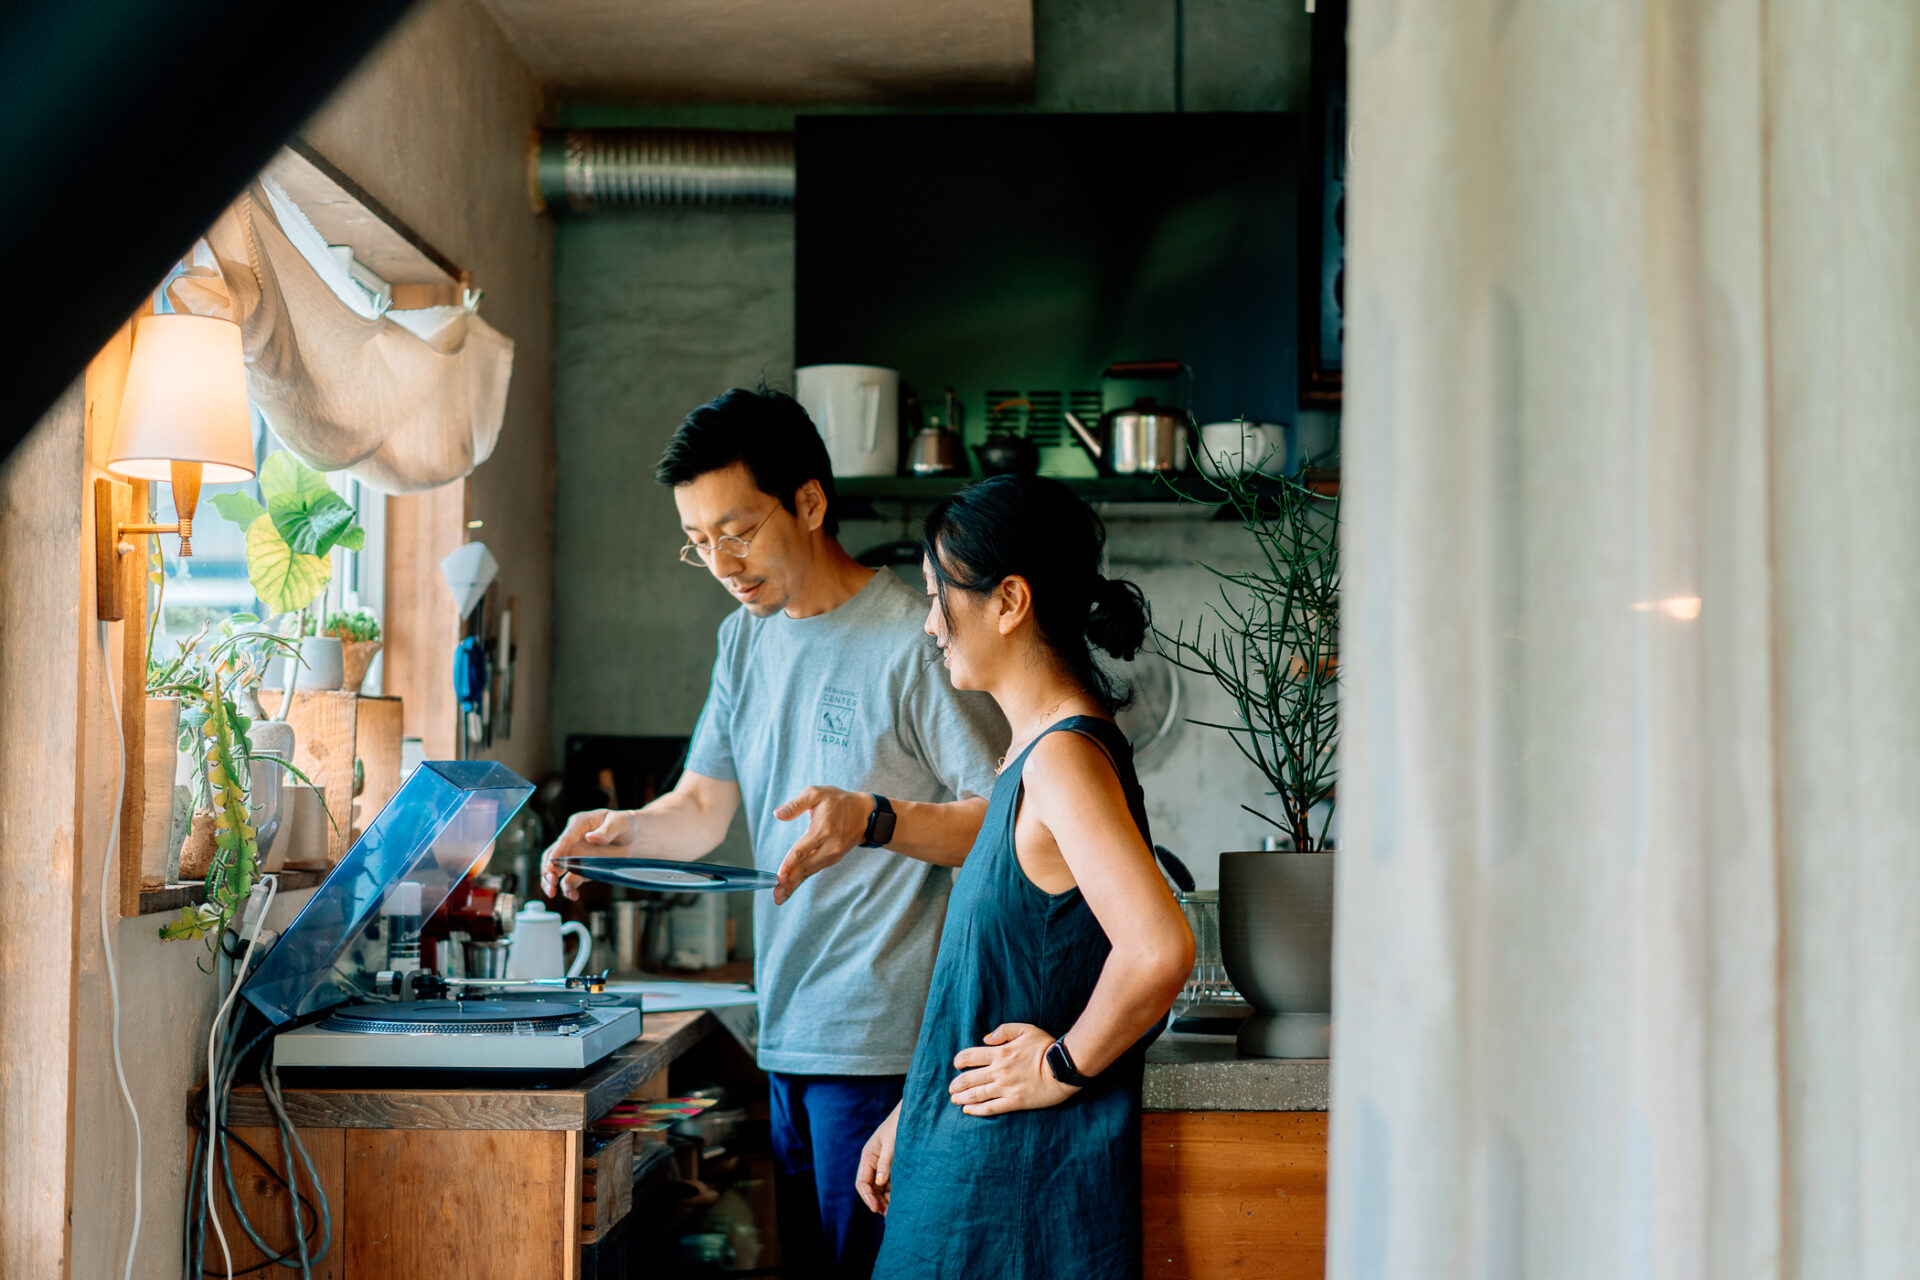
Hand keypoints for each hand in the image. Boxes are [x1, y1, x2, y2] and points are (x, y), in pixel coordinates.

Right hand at [539, 808, 638, 899]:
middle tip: (551, 880)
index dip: (558, 851)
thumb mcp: (620, 823)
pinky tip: (573, 895)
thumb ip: (607, 830)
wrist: (633, 837)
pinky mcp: (580, 868)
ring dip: (550, 881)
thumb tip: (591, 837)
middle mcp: (572, 839)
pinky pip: (569, 879)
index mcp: (579, 824)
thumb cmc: (624, 824)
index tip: (552, 863)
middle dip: (548, 868)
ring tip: (552, 892)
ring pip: (555, 868)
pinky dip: (568, 888)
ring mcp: (574, 854)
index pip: (565, 838)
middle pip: (553, 854)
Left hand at [771, 786, 871, 904]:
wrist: (865, 814)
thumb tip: (778, 814)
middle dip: (790, 883)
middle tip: (776, 897)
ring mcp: (833, 855)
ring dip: (794, 884)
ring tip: (780, 897)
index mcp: (824, 830)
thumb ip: (796, 804)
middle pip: (806, 868)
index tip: (779, 877)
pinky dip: (802, 878)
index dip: (790, 864)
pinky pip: (814, 869)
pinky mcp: (833, 859)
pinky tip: (790, 886)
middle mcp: (830, 847)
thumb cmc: (838, 801)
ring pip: (810, 871)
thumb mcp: (817, 793)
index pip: (803, 850)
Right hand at [855, 1103, 901, 1214]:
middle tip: (889, 1216)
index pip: (862, 1182)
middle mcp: (874, 1162)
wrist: (916, 1113)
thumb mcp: (892, 1143)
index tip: (876, 1209)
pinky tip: (903, 1202)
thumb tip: (880, 1183)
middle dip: (878, 1202)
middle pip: (871, 1188)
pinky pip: (892, 1184)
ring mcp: (884, 1165)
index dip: (868, 1197)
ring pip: (882, 1189)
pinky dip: (895, 1194)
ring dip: (887, 1200)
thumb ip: (886, 1162)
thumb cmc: (901, 1124)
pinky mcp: (896, 1167)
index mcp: (868, 1156)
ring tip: (897, 1213)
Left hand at [948, 1023, 1078, 1115]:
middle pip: (969, 1078)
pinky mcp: (1014, 1102)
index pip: (970, 1056)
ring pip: (977, 1094)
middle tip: (951, 1088)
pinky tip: (969, 1111)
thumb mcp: (1026, 1029)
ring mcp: (1005, 1088)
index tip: (957, 1064)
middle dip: (957, 1083)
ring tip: (955, 1100)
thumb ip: (1003, 1031)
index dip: (960, 1060)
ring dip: (962, 1097)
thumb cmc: (1046, 1047)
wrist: (1063, 1068)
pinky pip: (991, 1108)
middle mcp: (999, 1072)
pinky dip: (977, 1110)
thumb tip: (985, 1039)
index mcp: (1000, 1053)